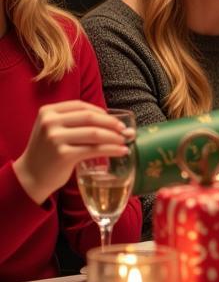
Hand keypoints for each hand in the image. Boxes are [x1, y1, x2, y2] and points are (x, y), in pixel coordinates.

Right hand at [12, 101, 130, 205]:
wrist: (30, 176)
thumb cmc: (49, 151)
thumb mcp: (54, 130)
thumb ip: (75, 122)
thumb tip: (115, 122)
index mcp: (48, 112)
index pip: (81, 106)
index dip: (102, 112)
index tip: (116, 120)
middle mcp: (50, 122)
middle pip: (90, 118)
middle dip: (112, 124)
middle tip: (126, 131)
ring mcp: (55, 138)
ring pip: (95, 133)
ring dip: (115, 137)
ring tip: (125, 141)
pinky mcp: (63, 155)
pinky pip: (94, 149)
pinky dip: (112, 149)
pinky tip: (122, 151)